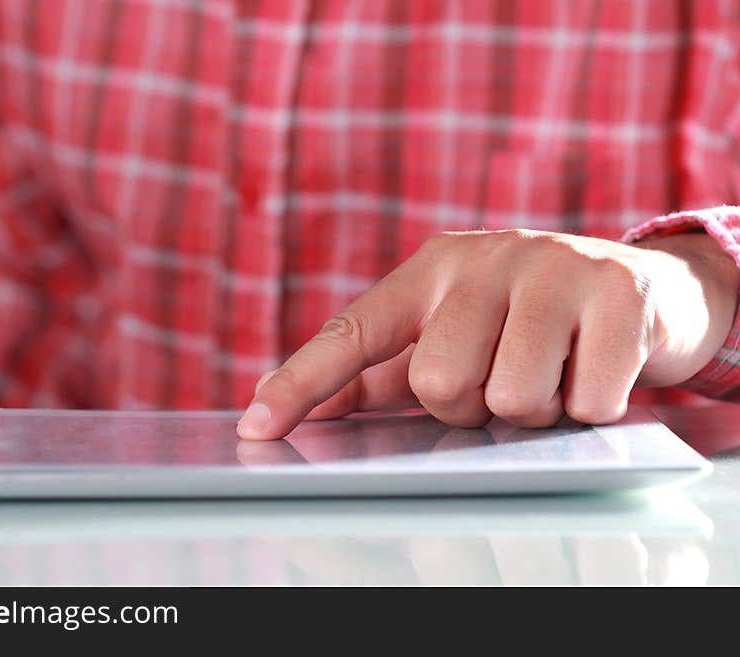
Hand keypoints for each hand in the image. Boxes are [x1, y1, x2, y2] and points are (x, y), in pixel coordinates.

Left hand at [237, 229, 739, 438]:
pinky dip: (591, 407)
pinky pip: (585, 403)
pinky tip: (598, 367)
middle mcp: (483, 258)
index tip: (258, 428)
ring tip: (554, 370)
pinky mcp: (616, 291)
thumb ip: (387, 370)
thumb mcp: (457, 332)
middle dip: (471, 405)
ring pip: (510, 398)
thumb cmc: (531, 320)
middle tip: (503, 379)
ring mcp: (551, 267)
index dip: (302, 382)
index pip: (353, 332)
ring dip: (535, 408)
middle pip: (438, 383)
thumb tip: (313, 409)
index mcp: (430, 270)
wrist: (648, 286)